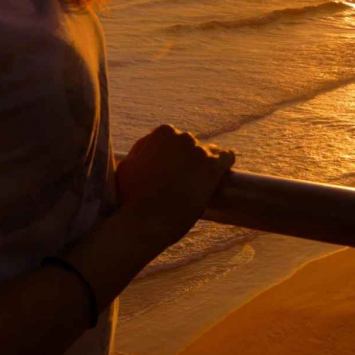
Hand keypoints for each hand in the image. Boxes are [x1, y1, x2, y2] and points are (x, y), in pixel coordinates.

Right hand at [114, 125, 233, 252]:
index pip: (172, 140)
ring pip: (208, 153)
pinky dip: (225, 164)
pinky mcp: (214, 168)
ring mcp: (200, 151)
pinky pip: (227, 158)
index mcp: (163, 133)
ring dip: (203, 165)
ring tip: (196, 182)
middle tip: (179, 182)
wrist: (146, 221)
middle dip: (186, 161)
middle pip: (190, 146)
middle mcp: (184, 137)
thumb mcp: (127, 164)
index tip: (166, 171)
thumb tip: (151, 143)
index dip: (168, 157)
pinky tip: (221, 173)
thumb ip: (142, 149)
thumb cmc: (131, 196)